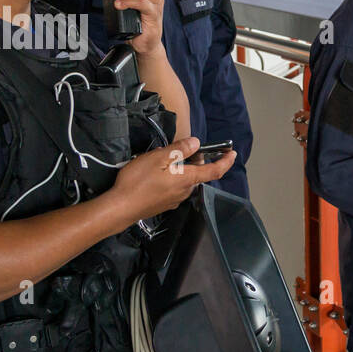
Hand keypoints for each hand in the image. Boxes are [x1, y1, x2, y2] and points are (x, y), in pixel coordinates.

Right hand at [106, 137, 234, 222]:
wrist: (120, 208)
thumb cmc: (138, 181)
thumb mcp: (158, 158)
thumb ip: (179, 150)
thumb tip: (196, 143)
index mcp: (188, 179)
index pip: (215, 171)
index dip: (226, 161)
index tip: (232, 153)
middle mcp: (185, 191)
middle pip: (198, 174)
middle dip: (196, 160)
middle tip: (183, 149)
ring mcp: (175, 199)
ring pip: (185, 180)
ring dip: (182, 169)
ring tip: (164, 159)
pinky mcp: (164, 204)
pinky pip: (174, 188)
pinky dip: (172, 178)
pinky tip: (156, 174)